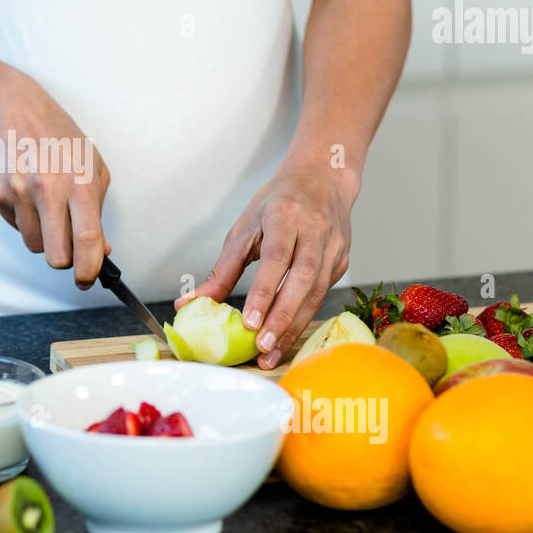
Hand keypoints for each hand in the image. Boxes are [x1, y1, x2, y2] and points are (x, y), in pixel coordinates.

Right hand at [0, 71, 111, 287]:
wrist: (10, 106)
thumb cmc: (57, 135)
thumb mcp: (91, 163)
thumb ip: (98, 209)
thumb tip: (101, 250)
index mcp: (79, 180)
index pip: (87, 238)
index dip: (89, 268)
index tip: (88, 279)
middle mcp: (48, 187)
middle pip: (56, 255)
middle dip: (64, 261)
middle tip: (67, 250)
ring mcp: (18, 190)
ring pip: (33, 244)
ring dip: (42, 235)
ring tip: (44, 205)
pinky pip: (14, 225)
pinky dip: (22, 218)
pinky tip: (25, 191)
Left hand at [176, 159, 356, 368]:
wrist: (322, 180)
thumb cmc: (277, 204)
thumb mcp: (244, 228)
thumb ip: (222, 269)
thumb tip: (191, 303)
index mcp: (284, 216)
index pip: (275, 258)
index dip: (264, 292)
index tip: (250, 322)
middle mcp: (314, 230)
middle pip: (302, 279)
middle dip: (282, 317)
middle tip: (262, 346)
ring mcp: (333, 247)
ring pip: (317, 292)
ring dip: (294, 326)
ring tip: (272, 352)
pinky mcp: (342, 261)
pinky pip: (324, 293)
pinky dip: (305, 317)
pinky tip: (287, 336)